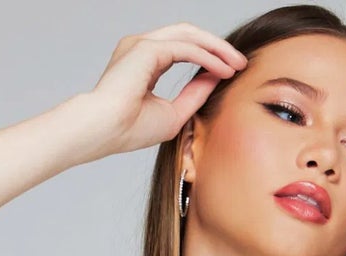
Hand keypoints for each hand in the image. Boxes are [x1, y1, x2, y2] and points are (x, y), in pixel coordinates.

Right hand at [81, 24, 247, 158]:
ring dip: (216, 47)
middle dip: (217, 47)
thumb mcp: (173, 113)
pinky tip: (223, 69)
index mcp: (143, 61)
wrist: (104, 131)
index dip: (208, 58)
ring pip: (188, 35)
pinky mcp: (147, 48)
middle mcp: (141, 47)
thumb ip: (194, 94)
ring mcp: (142, 44)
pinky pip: (186, 48)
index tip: (230, 71)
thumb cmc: (130, 129)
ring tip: (237, 63)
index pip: (182, 48)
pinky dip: (207, 57)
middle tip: (241, 63)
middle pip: (188, 35)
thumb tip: (216, 78)